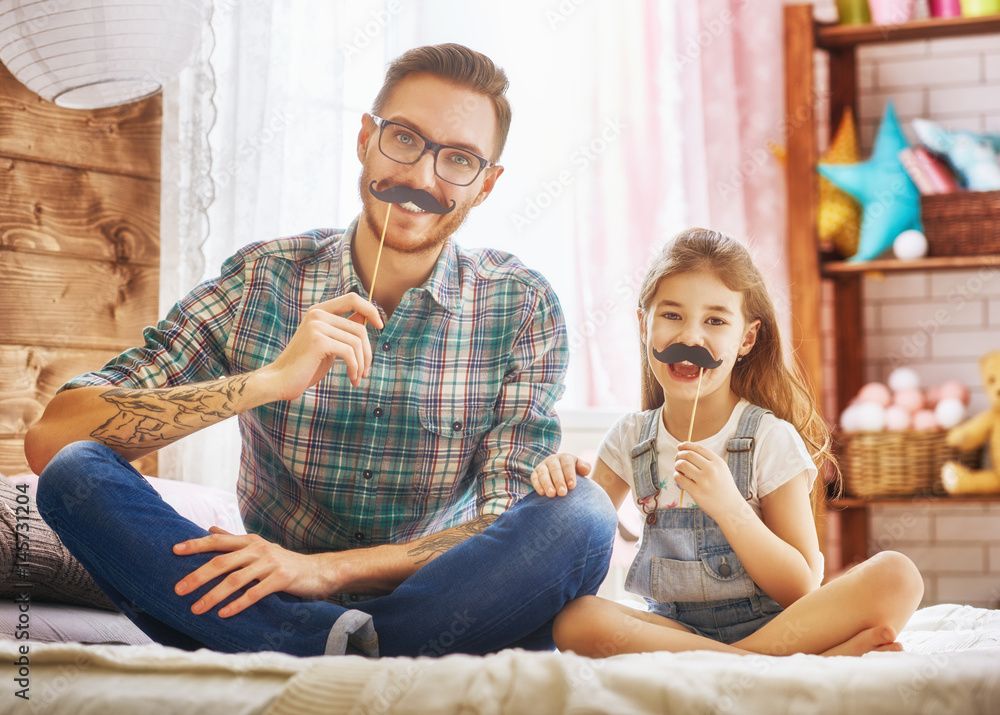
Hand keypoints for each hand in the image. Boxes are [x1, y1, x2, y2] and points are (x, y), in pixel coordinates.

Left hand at [172, 527, 339, 617]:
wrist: (317, 571)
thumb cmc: (283, 562)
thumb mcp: (258, 547)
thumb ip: (234, 540)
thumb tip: (210, 529)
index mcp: (250, 541)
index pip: (218, 541)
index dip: (196, 544)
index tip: (174, 550)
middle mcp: (258, 549)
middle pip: (222, 562)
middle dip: (198, 576)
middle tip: (178, 590)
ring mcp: (271, 563)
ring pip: (235, 580)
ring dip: (213, 595)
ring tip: (196, 608)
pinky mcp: (282, 578)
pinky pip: (255, 593)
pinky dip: (238, 604)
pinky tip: (224, 614)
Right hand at [255, 293, 383, 400]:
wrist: (280, 382)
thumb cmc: (305, 366)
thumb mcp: (328, 344)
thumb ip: (343, 330)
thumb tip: (365, 317)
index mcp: (319, 311)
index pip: (353, 298)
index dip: (371, 309)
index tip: (380, 326)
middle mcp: (317, 314)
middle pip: (359, 328)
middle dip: (367, 352)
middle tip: (365, 371)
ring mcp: (317, 326)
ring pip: (357, 342)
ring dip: (362, 363)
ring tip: (358, 377)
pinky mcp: (318, 341)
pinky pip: (350, 352)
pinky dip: (355, 367)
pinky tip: (352, 378)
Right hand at [530, 453, 590, 496]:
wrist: (561, 473)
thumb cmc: (573, 473)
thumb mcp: (580, 468)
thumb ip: (584, 467)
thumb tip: (585, 470)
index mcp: (565, 457)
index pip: (567, 465)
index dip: (569, 475)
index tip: (572, 486)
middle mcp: (553, 459)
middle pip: (555, 469)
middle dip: (559, 481)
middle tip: (562, 493)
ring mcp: (543, 465)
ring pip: (543, 473)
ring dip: (547, 484)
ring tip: (551, 494)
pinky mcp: (535, 473)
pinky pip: (534, 478)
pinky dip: (537, 485)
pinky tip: (542, 493)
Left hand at [673, 442, 744, 518]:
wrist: (730, 507)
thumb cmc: (723, 487)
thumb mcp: (721, 469)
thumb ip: (707, 459)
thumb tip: (685, 450)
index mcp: (718, 462)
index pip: (698, 448)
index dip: (686, 445)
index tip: (680, 446)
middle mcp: (711, 470)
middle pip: (688, 454)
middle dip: (679, 455)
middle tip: (677, 458)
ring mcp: (704, 481)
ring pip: (682, 465)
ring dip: (677, 464)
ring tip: (678, 469)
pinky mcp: (696, 492)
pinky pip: (679, 478)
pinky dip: (676, 475)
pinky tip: (679, 477)